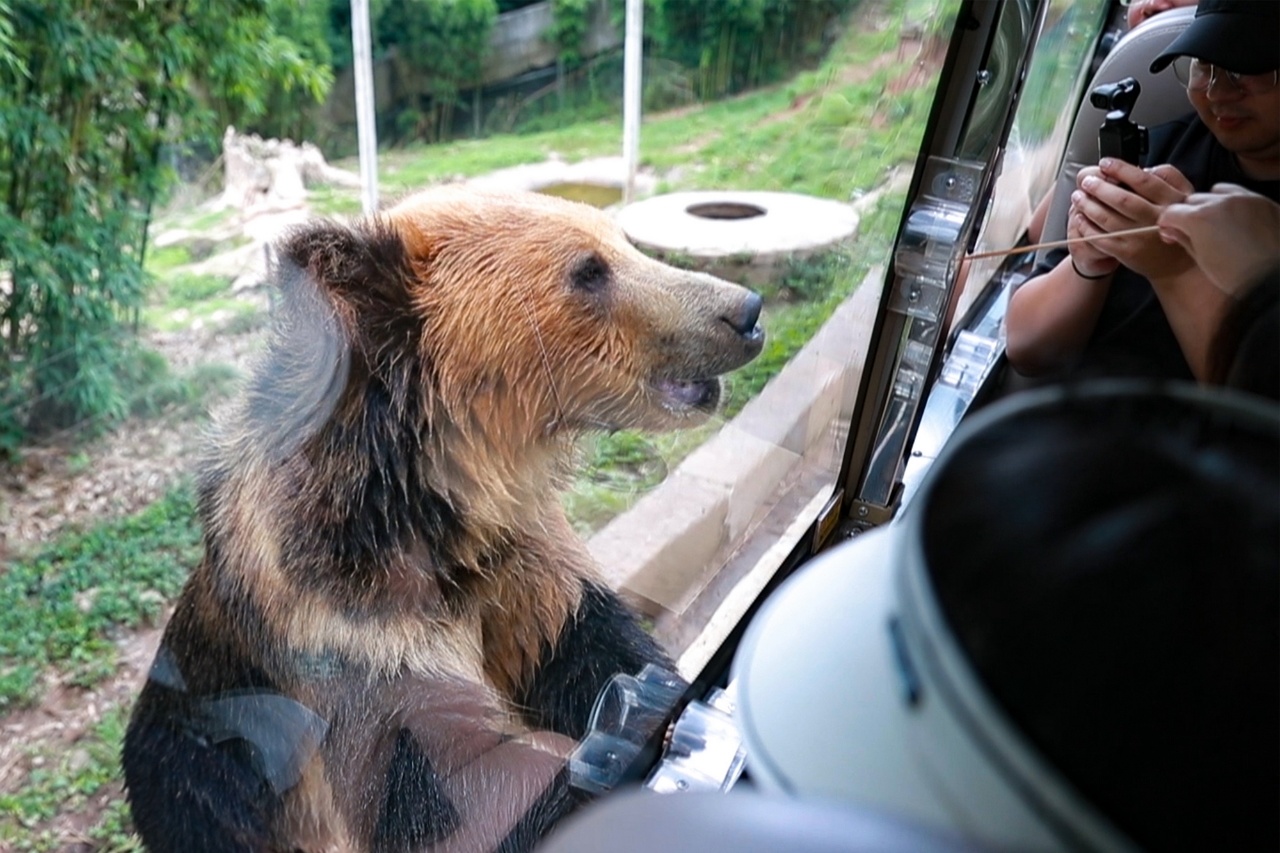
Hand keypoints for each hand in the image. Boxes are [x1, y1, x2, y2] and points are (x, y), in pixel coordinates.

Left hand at [1071, 159, 1195, 280]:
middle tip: (1086, 181)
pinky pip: (1101, 238)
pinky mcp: (1127, 253)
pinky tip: (1080, 217)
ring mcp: (1139, 237)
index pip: (1144, 181)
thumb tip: (1143, 168)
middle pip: (1121, 199)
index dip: (1121, 169)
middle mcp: (1155, 219)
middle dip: (1099, 188)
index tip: (1105, 163)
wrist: (1177, 264)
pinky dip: (1087, 226)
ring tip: (1078, 196)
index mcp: (1171, 201)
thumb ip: (1169, 177)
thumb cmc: (1177, 223)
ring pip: (1107, 218)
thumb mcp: (1185, 196)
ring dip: (1088, 205)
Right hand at [1158, 184, 1279, 294]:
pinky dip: (1235, 204)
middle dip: (1189, 213)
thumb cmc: (1235, 276)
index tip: (1171, 233)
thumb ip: (1184, 240)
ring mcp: (1245, 198)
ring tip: (1218, 222)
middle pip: (1193, 200)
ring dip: (1213, 203)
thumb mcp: (1202, 260)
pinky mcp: (1264, 201)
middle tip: (1194, 231)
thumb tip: (1173, 231)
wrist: (1273, 278)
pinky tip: (1238, 222)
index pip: (1171, 212)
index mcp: (1200, 218)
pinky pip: (1242, 195)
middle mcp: (1221, 202)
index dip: (1167, 224)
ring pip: (1218, 191)